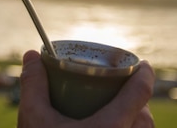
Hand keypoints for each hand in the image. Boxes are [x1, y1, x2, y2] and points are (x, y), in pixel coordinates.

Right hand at [17, 50, 154, 127]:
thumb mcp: (35, 118)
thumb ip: (34, 85)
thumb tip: (31, 56)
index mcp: (112, 127)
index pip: (141, 93)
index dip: (145, 74)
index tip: (144, 63)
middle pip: (145, 117)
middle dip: (137, 101)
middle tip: (121, 90)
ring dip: (132, 120)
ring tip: (113, 113)